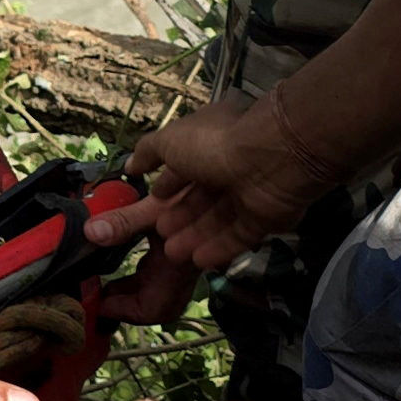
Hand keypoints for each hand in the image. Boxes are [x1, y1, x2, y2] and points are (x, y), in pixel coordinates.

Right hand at [87, 96, 321, 273]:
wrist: (271, 159)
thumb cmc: (215, 144)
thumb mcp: (170, 140)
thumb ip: (148, 152)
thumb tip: (129, 165)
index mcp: (210, 142)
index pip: (185, 167)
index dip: (168, 185)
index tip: (152, 203)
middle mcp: (229, 165)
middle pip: (200, 197)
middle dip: (179, 217)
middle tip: (158, 236)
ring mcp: (249, 193)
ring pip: (216, 219)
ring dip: (193, 236)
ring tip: (171, 252)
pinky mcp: (264, 218)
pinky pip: (237, 236)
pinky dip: (217, 248)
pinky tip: (197, 261)